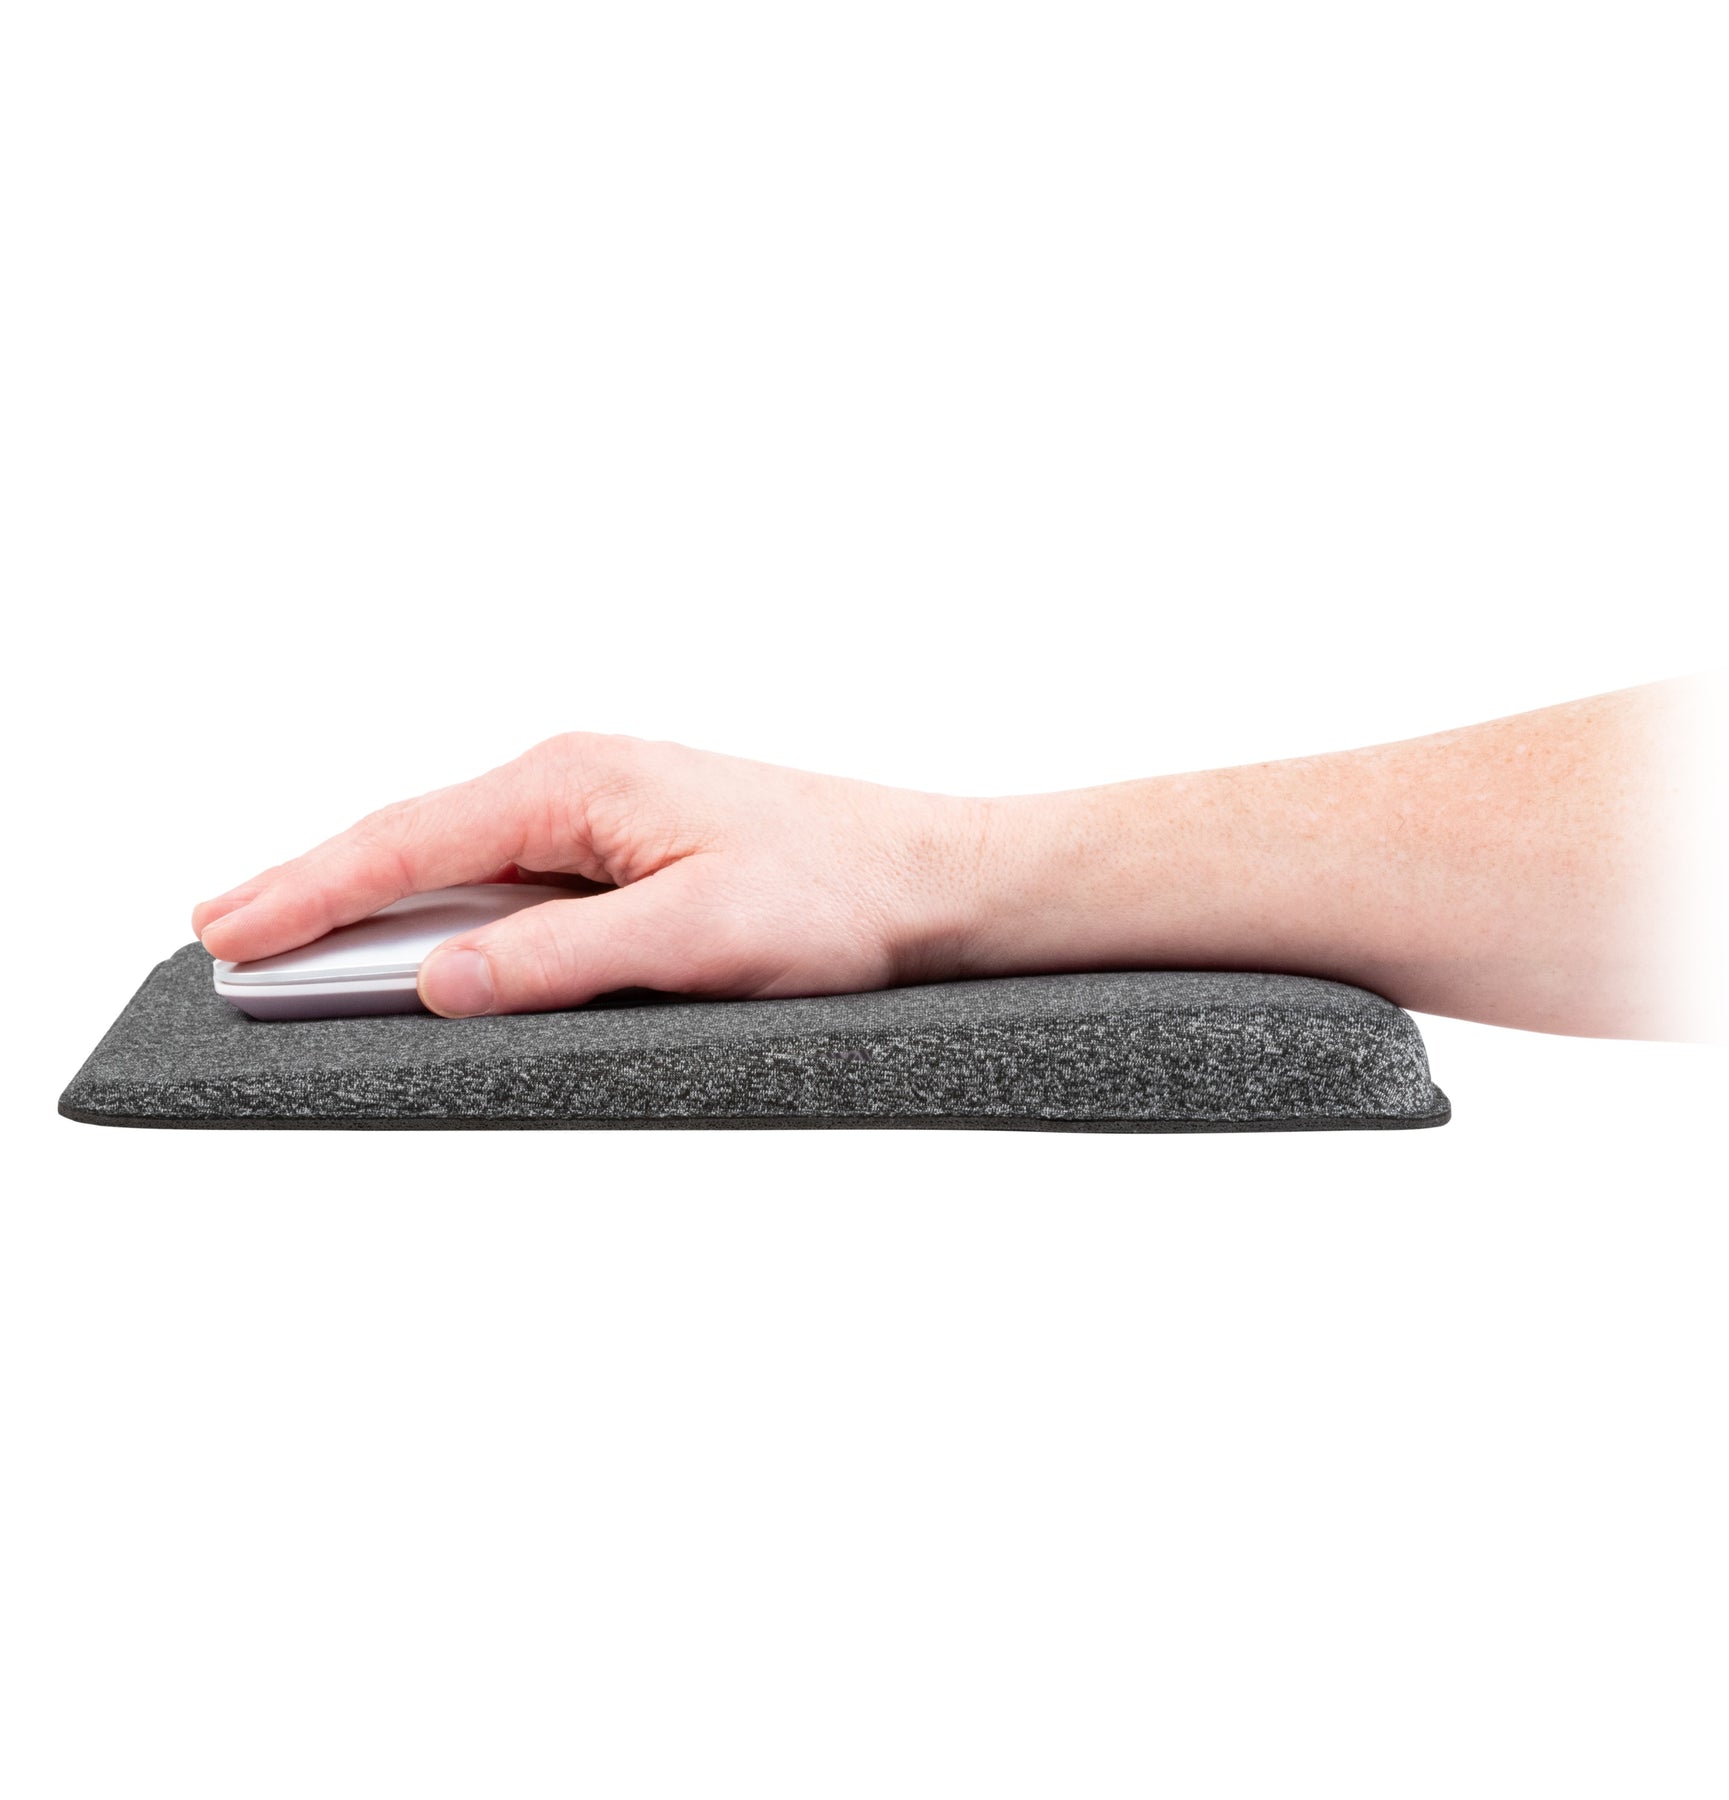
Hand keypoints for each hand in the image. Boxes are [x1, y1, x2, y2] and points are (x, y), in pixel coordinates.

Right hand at [193, 735, 990, 1015]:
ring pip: (458, 862)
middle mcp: (578, 780)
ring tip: (291, 939)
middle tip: (220, 934)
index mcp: (577, 779)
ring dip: (376, 902)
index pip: (408, 843)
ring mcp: (602, 811)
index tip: (226, 933)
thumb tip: (439, 981)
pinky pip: (510, 881)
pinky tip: (416, 940)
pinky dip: (446, 912)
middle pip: (414, 843)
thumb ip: (559, 959)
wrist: (936, 881)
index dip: (308, 892)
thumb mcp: (696, 938)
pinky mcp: (629, 847)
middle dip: (314, 888)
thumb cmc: (839, 894)